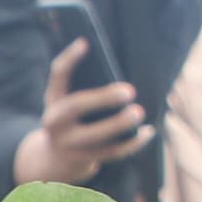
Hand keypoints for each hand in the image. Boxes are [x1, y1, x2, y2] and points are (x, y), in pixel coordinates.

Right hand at [10, 43, 146, 185]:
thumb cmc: (71, 117)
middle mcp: (54, 122)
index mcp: (53, 99)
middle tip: (129, 91)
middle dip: (103, 98)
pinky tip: (148, 132)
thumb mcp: (67, 100)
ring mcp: (68, 144)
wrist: (56, 157)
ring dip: (120, 125)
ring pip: (96, 136)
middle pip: (76, 107)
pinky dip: (132, 143)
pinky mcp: (85, 160)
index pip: (58, 74)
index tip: (86, 42)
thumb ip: (82, 83)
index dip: (71, 58)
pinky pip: (112, 153)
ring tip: (139, 112)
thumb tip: (115, 66)